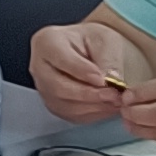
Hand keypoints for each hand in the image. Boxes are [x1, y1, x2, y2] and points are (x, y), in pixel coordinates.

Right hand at [29, 20, 148, 118]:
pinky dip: (92, 114)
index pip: (60, 59)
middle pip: (58, 87)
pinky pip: (71, 115)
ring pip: (64, 105)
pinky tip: (109, 107)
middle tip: (113, 94)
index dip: (81, 71)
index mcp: (47, 42)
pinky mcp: (54, 105)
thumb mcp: (105, 40)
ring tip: (115, 101)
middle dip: (88, 94)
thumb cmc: (91, 41)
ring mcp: (44, 89)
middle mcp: (39, 67)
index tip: (102, 79)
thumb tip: (110, 80)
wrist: (86, 50)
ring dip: (92, 107)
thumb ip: (107, 59)